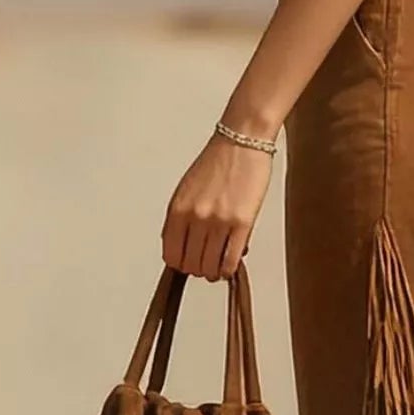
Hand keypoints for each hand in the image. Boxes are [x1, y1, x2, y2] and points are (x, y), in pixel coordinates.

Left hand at [162, 133, 272, 280]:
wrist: (242, 142)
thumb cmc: (217, 162)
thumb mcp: (186, 190)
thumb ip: (179, 219)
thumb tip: (180, 247)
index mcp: (177, 210)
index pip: (171, 255)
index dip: (180, 264)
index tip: (188, 262)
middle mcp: (196, 218)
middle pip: (191, 265)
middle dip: (198, 269)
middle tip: (206, 264)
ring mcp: (219, 222)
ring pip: (210, 267)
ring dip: (214, 272)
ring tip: (219, 265)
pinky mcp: (242, 223)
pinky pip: (230, 260)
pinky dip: (229, 268)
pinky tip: (231, 263)